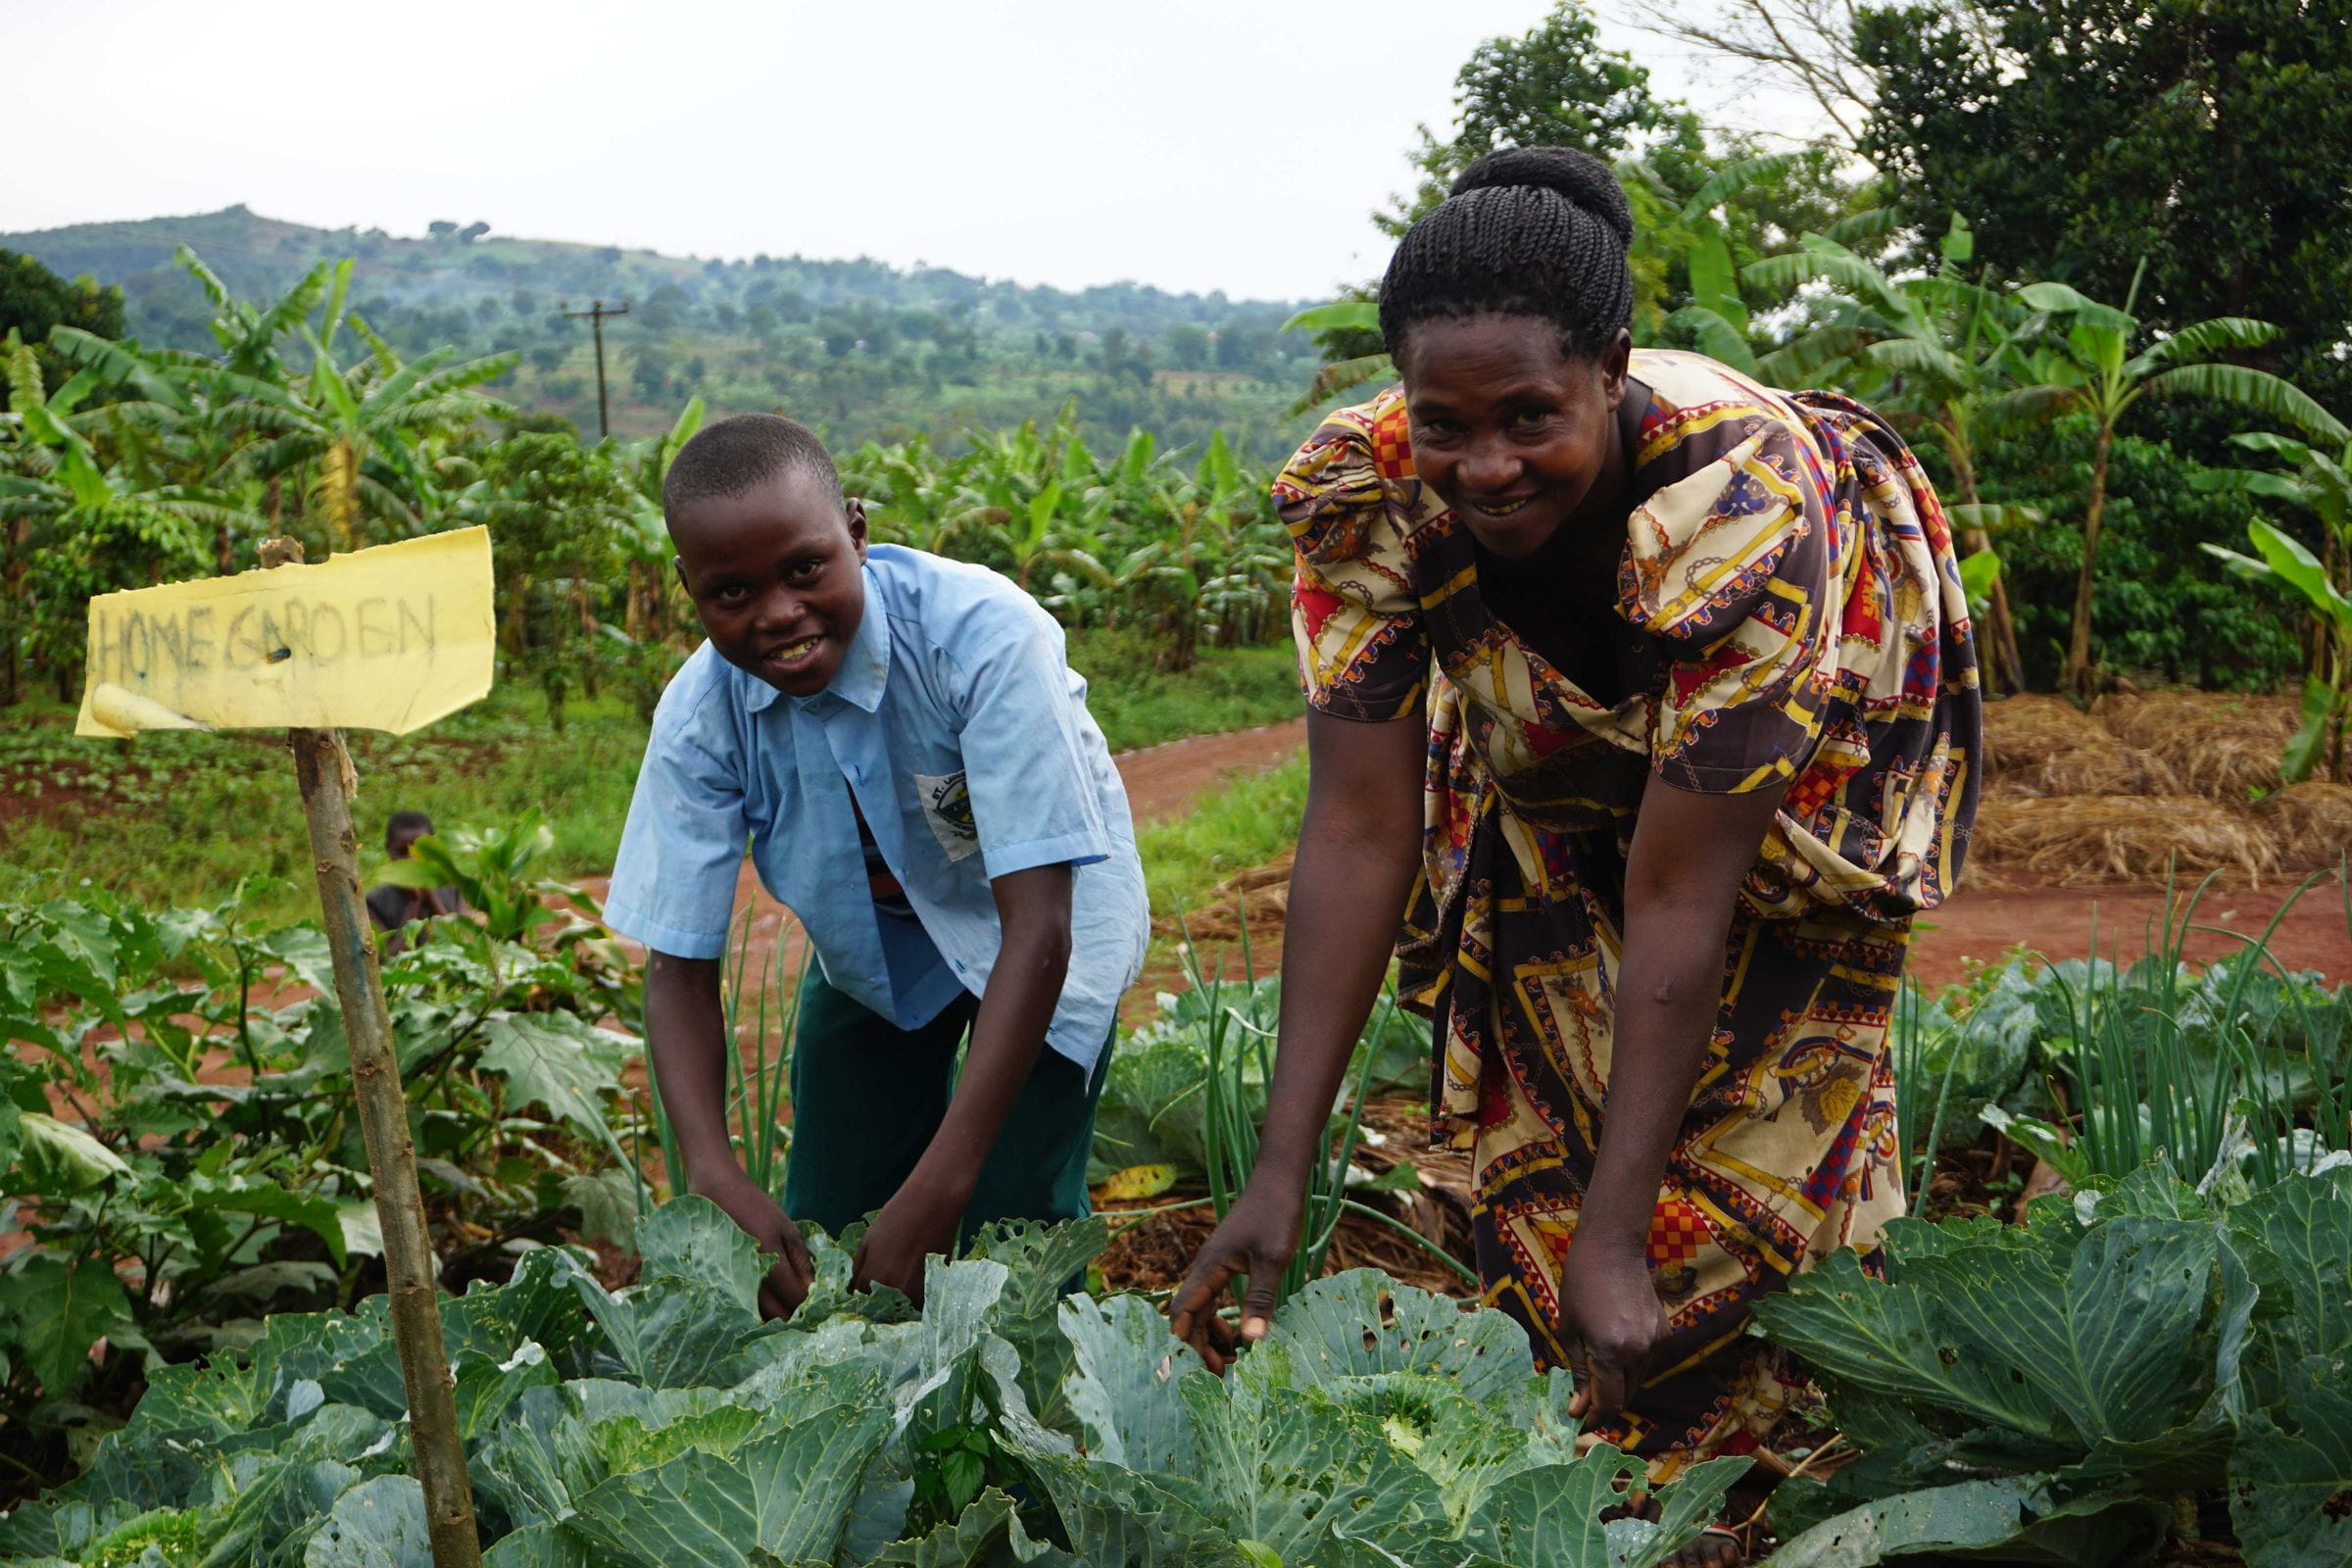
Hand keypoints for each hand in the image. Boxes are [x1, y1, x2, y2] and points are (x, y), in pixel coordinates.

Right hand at [690, 1167, 812, 1320]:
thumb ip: (802, 1261)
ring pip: (760, 1318)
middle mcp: (751, 1283)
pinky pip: (742, 1309)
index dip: (813, 1306)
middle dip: (796, 1316)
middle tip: (808, 1310)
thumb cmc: (756, 1210)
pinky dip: (757, 1312)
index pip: (798, 1301)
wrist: (716, 1195)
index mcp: (772, 1266)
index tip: (822, 1304)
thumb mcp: (787, 1229)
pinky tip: (766, 1303)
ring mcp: (732, 1289)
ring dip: (776, 1317)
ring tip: (788, 1308)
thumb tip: (816, 1290)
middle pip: (780, 1317)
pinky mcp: (719, 1289)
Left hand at [851, 1180, 963, 1305]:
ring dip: (901, 1300)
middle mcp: (891, 1290)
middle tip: (888, 1281)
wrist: (932, 1204)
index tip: (869, 1288)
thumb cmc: (896, 1216)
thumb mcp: (868, 1241)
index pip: (861, 1300)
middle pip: (881, 1308)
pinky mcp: (934, 1286)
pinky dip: (918, 1295)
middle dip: (881, 1301)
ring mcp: (915, 1291)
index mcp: (871, 1278)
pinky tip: (918, 1276)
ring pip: (903, 1306)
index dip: (864, 1294)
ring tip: (905, 1278)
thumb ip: (859, 1269)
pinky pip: (921, 1301)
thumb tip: (852, 1291)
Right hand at [1167, 1183, 1302, 1373]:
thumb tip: (1252, 1341)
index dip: (1184, 1341)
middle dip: (1200, 1346)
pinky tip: (1241, 1333)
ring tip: (1233, 1359)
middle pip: (1191, 1314)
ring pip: (1204, 1308)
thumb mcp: (1272, 1259)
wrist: (1279, 1180)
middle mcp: (1207, 1267)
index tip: (1194, 1369)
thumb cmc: (1276, 1214)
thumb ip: (1260, 1298)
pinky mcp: (1230, 1263)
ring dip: (1212, 1335)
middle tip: (1220, 1375)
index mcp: (1210, 1266)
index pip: (1185, 1310)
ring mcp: (1218, 1265)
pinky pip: (1218, 1298)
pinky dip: (1225, 1319)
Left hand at [1556, 1236, 1668, 1422]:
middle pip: (1625, 1396)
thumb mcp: (1569, 1330)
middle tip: (1584, 1400)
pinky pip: (1647, 1361)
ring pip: (1638, 1381)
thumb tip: (1579, 1408)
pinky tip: (1615, 1347)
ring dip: (1618, 1385)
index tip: (1580, 1420)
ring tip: (1597, 1371)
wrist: (1612, 1249)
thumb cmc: (1580, 1285)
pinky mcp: (1664, 1331)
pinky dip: (1631, 1365)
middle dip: (1605, 1404)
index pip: (1608, 1403)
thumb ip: (1578, 1372)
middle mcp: (1640, 1352)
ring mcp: (1656, 1342)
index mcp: (1612, 1352)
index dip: (1594, 1417)